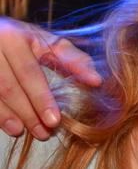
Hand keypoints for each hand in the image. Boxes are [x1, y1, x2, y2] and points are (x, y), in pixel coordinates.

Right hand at [0, 17, 100, 139]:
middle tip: (45, 131)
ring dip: (11, 117)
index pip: (29, 74)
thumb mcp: (45, 41)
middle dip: (29, 113)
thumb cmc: (20, 39)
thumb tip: (97, 80)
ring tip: (27, 132)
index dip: (42, 99)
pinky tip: (10, 127)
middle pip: (9, 87)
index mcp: (14, 36)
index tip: (55, 120)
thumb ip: (71, 59)